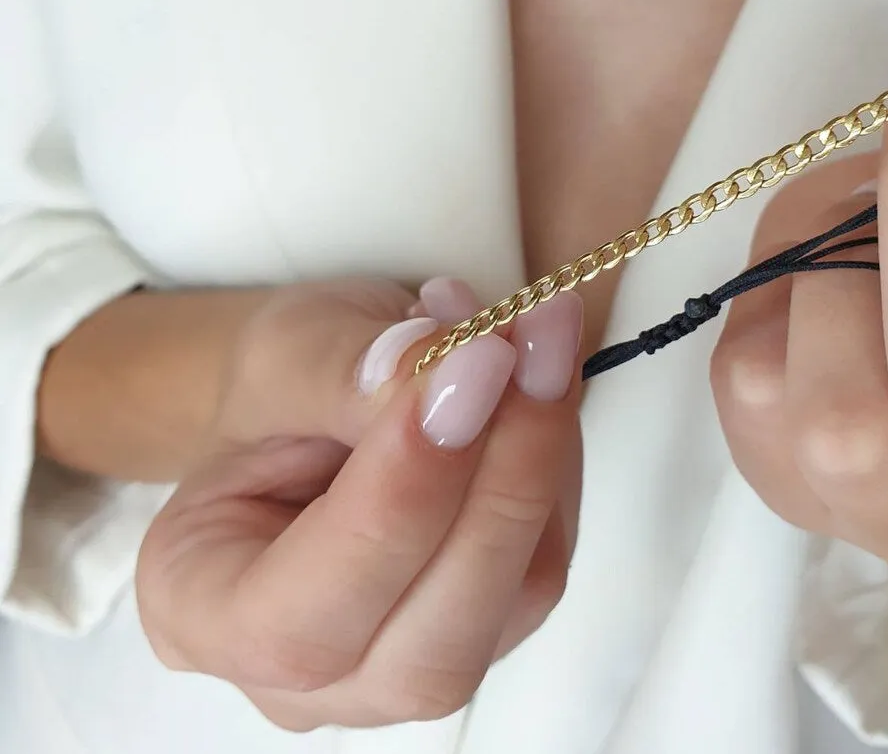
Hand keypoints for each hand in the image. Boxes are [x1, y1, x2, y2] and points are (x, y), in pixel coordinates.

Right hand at [137, 277, 582, 729]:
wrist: (321, 394)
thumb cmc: (280, 387)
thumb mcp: (282, 350)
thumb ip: (346, 371)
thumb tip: (452, 374)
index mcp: (203, 613)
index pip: (304, 615)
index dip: (402, 498)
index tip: (471, 368)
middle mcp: (307, 679)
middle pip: (430, 645)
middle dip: (500, 481)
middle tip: (529, 350)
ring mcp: (407, 664)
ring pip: (513, 600)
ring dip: (544, 455)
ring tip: (539, 336)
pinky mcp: (490, 620)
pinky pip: (549, 555)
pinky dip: (557, 458)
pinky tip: (536, 377)